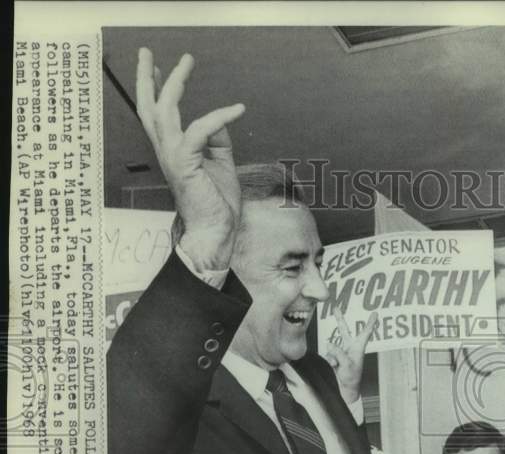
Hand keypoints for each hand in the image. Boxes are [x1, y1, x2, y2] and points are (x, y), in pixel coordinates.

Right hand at [135, 48, 244, 270]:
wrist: (216, 232)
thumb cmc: (216, 203)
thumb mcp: (220, 164)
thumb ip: (217, 142)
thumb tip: (218, 121)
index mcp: (174, 150)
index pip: (158, 115)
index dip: (158, 88)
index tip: (163, 67)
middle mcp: (167, 151)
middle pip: (149, 107)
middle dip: (147, 77)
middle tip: (148, 51)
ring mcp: (174, 157)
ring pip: (165, 111)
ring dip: (175, 83)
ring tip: (186, 62)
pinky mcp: (186, 164)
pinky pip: (200, 131)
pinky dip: (219, 117)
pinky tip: (237, 109)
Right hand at [326, 309, 377, 403]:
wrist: (345, 388)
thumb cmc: (351, 377)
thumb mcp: (347, 364)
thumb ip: (338, 352)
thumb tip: (329, 343)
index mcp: (358, 348)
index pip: (365, 333)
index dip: (370, 323)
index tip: (375, 314)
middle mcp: (350, 347)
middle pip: (344, 330)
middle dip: (339, 319)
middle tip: (335, 308)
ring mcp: (341, 351)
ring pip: (332, 347)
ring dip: (334, 357)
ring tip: (340, 366)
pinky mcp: (334, 356)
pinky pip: (328, 355)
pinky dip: (330, 361)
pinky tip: (335, 367)